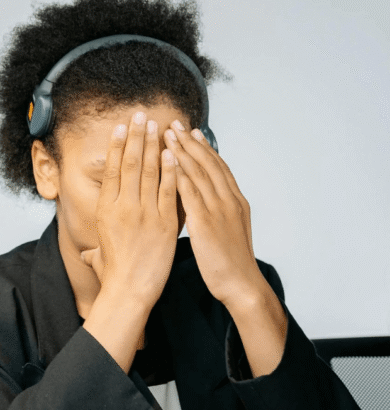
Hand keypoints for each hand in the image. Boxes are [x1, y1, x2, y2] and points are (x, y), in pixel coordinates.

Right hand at [81, 111, 180, 306]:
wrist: (129, 291)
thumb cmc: (113, 276)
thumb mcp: (98, 258)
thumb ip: (92, 252)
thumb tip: (84, 254)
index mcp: (105, 210)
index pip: (111, 170)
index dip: (116, 146)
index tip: (121, 127)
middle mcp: (122, 207)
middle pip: (129, 163)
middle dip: (135, 136)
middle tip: (140, 114)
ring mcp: (143, 213)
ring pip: (149, 171)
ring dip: (154, 145)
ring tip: (158, 125)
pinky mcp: (164, 222)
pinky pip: (168, 190)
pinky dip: (172, 169)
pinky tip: (174, 152)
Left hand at [164, 121, 261, 304]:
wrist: (241, 285)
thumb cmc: (230, 264)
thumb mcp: (227, 231)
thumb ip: (218, 213)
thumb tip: (207, 204)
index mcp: (235, 202)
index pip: (218, 167)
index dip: (204, 148)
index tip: (191, 131)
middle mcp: (229, 200)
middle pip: (208, 163)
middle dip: (190, 142)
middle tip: (175, 124)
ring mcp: (219, 210)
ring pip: (199, 173)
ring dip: (182, 151)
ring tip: (167, 134)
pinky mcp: (206, 222)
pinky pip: (190, 193)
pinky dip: (179, 174)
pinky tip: (167, 162)